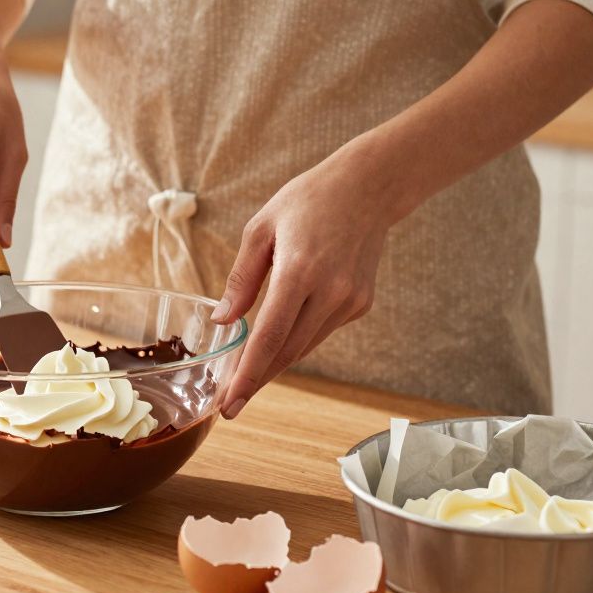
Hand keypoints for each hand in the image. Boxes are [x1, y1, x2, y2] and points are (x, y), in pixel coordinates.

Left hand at [212, 137, 402, 418]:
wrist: (369, 187)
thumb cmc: (307, 201)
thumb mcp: (260, 229)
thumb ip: (241, 279)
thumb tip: (223, 322)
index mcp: (299, 271)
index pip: (269, 338)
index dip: (248, 376)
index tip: (230, 404)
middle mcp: (330, 292)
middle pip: (287, 352)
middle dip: (256, 381)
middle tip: (230, 405)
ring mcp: (350, 301)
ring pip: (304, 347)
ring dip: (274, 365)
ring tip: (245, 382)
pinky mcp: (360, 304)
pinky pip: (320, 332)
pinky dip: (296, 341)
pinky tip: (277, 343)